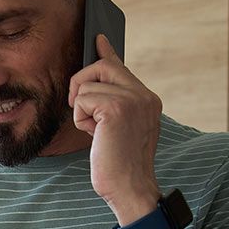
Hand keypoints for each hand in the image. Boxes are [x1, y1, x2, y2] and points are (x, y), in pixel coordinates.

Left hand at [68, 32, 163, 221]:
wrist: (131, 190)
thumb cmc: (120, 166)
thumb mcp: (118, 129)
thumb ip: (111, 104)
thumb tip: (90, 84)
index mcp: (147, 100)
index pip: (121, 67)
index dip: (106, 52)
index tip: (97, 38)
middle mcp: (144, 96)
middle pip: (102, 66)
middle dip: (81, 84)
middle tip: (80, 109)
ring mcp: (133, 100)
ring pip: (87, 85)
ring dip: (81, 110)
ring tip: (96, 132)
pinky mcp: (116, 108)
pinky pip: (82, 99)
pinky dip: (80, 118)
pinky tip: (94, 136)